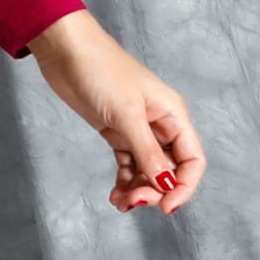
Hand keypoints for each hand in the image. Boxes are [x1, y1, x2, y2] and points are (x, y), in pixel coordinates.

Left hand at [26, 9, 204, 213]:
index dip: (184, 187)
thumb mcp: (126, 114)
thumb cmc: (101, 71)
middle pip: (170, 170)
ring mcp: (138, 130)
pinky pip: (129, 165)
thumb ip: (147, 151)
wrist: (67, 52)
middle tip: (132, 202)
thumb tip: (166, 184)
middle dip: (155, 191)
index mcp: (173, 116)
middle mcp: (160, 125)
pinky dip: (124, 182)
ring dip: (138, 191)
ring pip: (148, 171)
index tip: (165, 207)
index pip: (193, 160)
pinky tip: (114, 196)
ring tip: (119, 203)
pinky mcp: (116, 132)